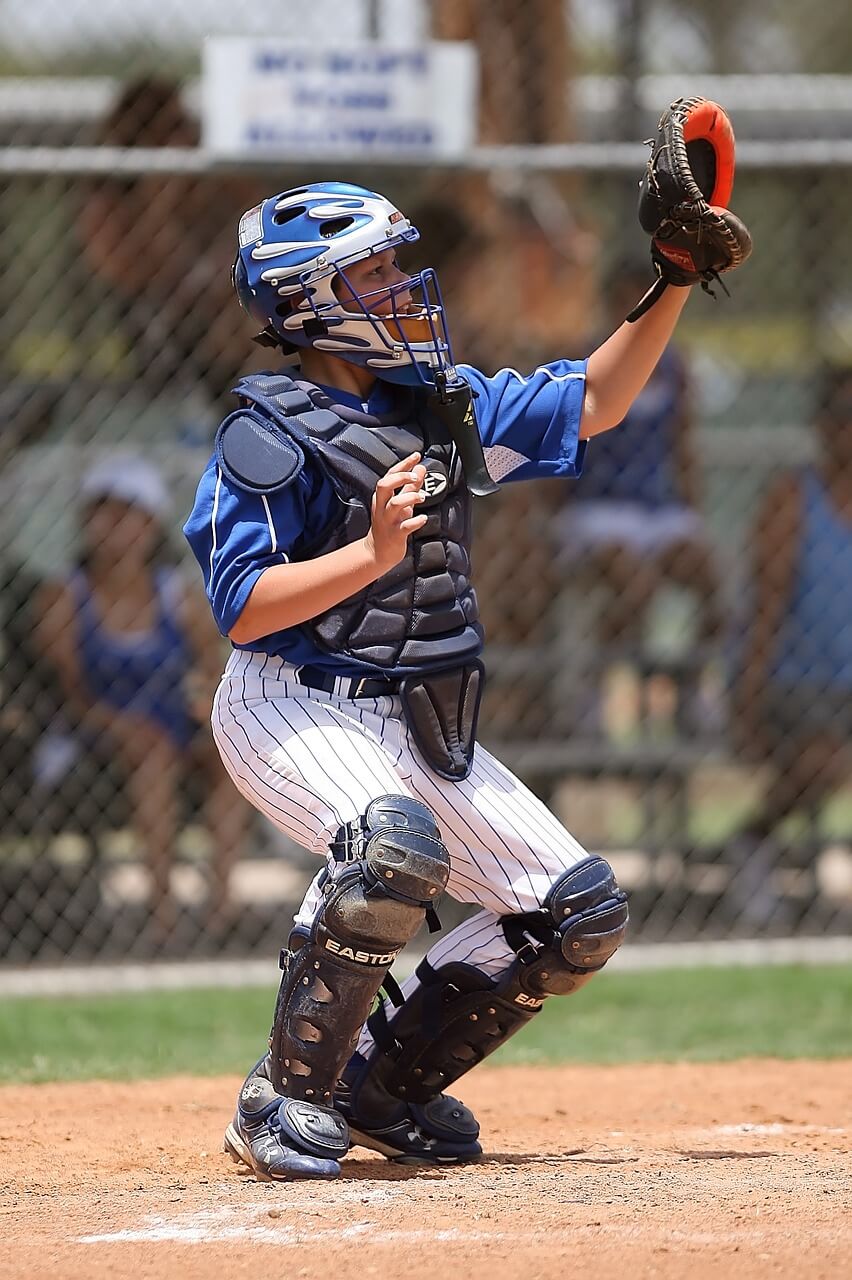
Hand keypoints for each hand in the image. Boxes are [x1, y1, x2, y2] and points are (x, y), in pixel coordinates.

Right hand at [364, 452, 427, 571]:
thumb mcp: (400, 503)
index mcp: (382, 497)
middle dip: (400, 477)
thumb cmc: (390, 525)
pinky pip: (405, 526)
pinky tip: (423, 518)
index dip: (403, 464)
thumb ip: (410, 486)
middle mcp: (382, 507)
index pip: (390, 475)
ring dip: (410, 497)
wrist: (378, 552)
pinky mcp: (395, 535)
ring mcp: (387, 521)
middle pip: (384, 485)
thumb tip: (420, 468)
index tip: (416, 455)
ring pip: (395, 504)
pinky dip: (415, 521)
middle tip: (415, 476)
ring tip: (421, 496)